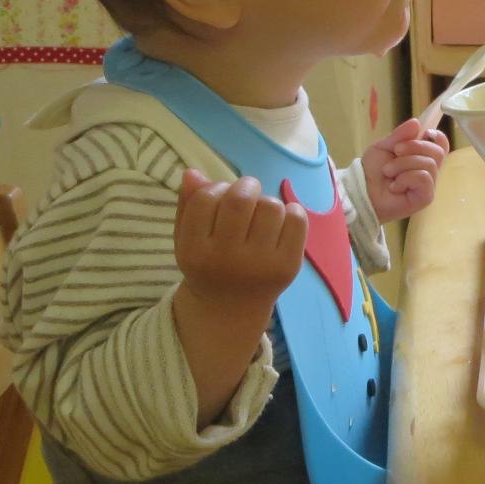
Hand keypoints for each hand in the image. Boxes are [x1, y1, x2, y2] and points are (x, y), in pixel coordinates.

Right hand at [173, 170, 307, 315]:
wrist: (231, 310)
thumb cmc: (208, 264)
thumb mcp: (187, 240)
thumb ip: (188, 206)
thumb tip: (193, 173)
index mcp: (195, 252)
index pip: (205, 200)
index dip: (215, 188)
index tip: (220, 194)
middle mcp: (226, 260)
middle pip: (240, 200)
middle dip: (246, 185)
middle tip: (247, 190)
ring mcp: (260, 265)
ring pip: (270, 206)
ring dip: (267, 201)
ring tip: (260, 212)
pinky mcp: (288, 267)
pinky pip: (297, 221)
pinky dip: (292, 211)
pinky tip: (281, 219)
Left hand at [362, 118, 448, 220]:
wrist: (361, 190)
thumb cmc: (372, 170)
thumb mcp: (384, 146)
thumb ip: (400, 135)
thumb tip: (417, 122)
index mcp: (421, 157)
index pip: (442, 146)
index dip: (438, 137)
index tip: (425, 132)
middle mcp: (428, 171)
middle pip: (437, 152)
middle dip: (415, 147)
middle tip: (396, 151)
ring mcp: (428, 185)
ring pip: (429, 164)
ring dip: (404, 164)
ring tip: (388, 172)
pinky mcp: (425, 197)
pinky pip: (424, 178)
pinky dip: (406, 177)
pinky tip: (395, 186)